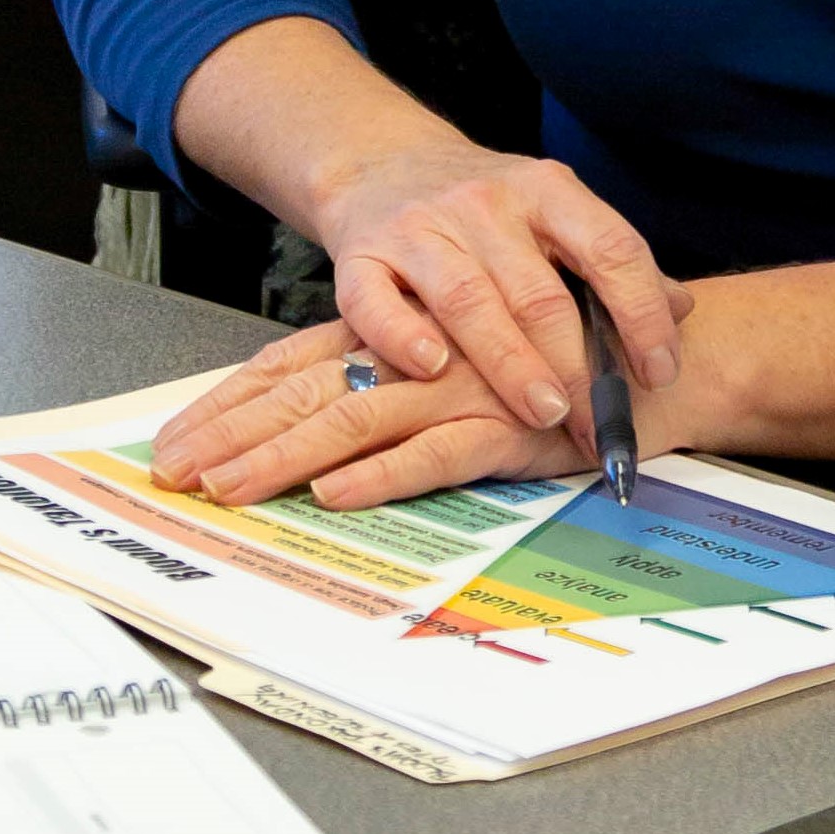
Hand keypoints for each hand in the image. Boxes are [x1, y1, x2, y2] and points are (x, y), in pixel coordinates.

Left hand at [149, 320, 607, 510]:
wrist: (662, 363)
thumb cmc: (561, 367)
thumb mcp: (467, 370)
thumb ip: (402, 385)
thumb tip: (325, 440)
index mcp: (403, 338)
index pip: (294, 366)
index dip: (232, 402)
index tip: (177, 439)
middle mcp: (421, 357)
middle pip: (305, 394)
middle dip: (232, 434)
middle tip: (172, 472)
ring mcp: (460, 390)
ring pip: (354, 421)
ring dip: (284, 458)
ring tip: (228, 490)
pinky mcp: (506, 430)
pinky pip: (435, 454)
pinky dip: (384, 475)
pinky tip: (335, 494)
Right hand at [311, 132, 689, 435]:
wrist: (382, 160)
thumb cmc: (486, 206)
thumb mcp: (555, 214)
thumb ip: (612, 262)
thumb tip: (683, 309)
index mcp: (547, 189)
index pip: (611, 249)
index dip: (642, 314)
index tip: (659, 372)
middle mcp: (486, 203)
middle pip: (540, 292)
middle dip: (576, 365)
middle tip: (598, 423)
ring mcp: (420, 226)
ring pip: (468, 301)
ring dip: (510, 363)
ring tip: (544, 413)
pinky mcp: (359, 253)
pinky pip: (377, 301)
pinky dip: (404, 337)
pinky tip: (433, 370)